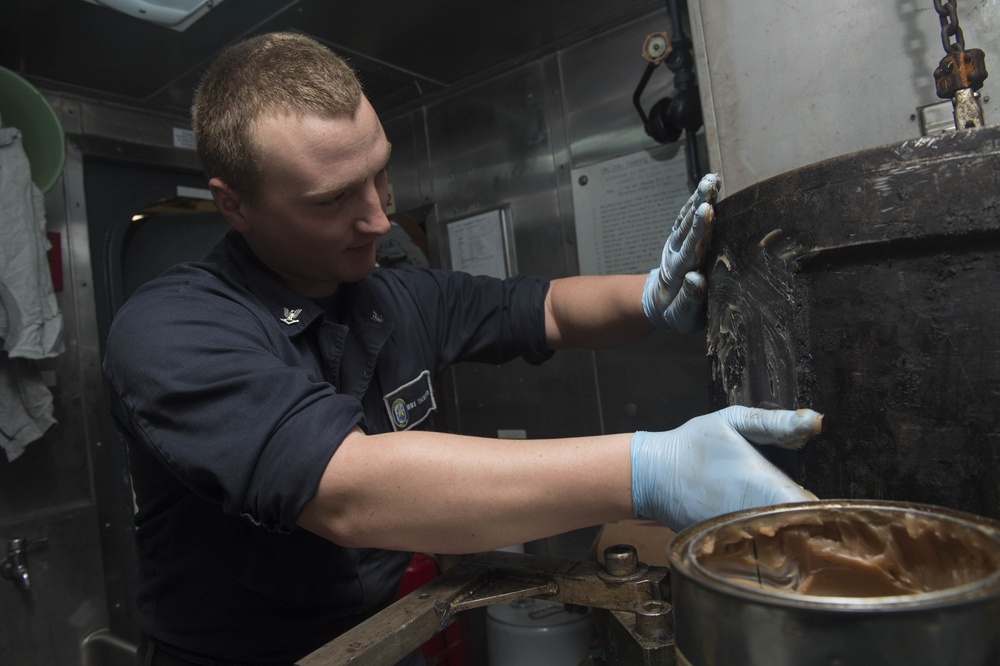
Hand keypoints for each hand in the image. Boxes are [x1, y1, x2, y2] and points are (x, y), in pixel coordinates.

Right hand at [630, 405, 821, 531]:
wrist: (650, 475)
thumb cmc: (693, 444)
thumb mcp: (732, 421)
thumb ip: (775, 422)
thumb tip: (815, 421)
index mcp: (765, 486)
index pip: (814, 510)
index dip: (826, 509)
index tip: (830, 501)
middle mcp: (755, 517)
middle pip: (800, 530)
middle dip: (809, 521)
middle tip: (812, 509)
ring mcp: (740, 536)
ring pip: (779, 542)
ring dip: (787, 532)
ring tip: (788, 518)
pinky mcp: (727, 546)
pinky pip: (756, 547)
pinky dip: (763, 540)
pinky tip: (762, 526)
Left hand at [642, 173, 719, 333]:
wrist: (660, 305)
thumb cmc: (677, 313)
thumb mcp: (683, 316)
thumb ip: (689, 299)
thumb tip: (696, 278)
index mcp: (680, 272)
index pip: (691, 248)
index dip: (699, 229)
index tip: (707, 211)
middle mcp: (677, 255)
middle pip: (688, 227)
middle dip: (700, 206)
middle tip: (709, 187)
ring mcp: (676, 245)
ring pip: (687, 219)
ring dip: (699, 199)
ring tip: (711, 180)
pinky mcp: (679, 240)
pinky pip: (686, 218)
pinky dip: (696, 202)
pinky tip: (707, 186)